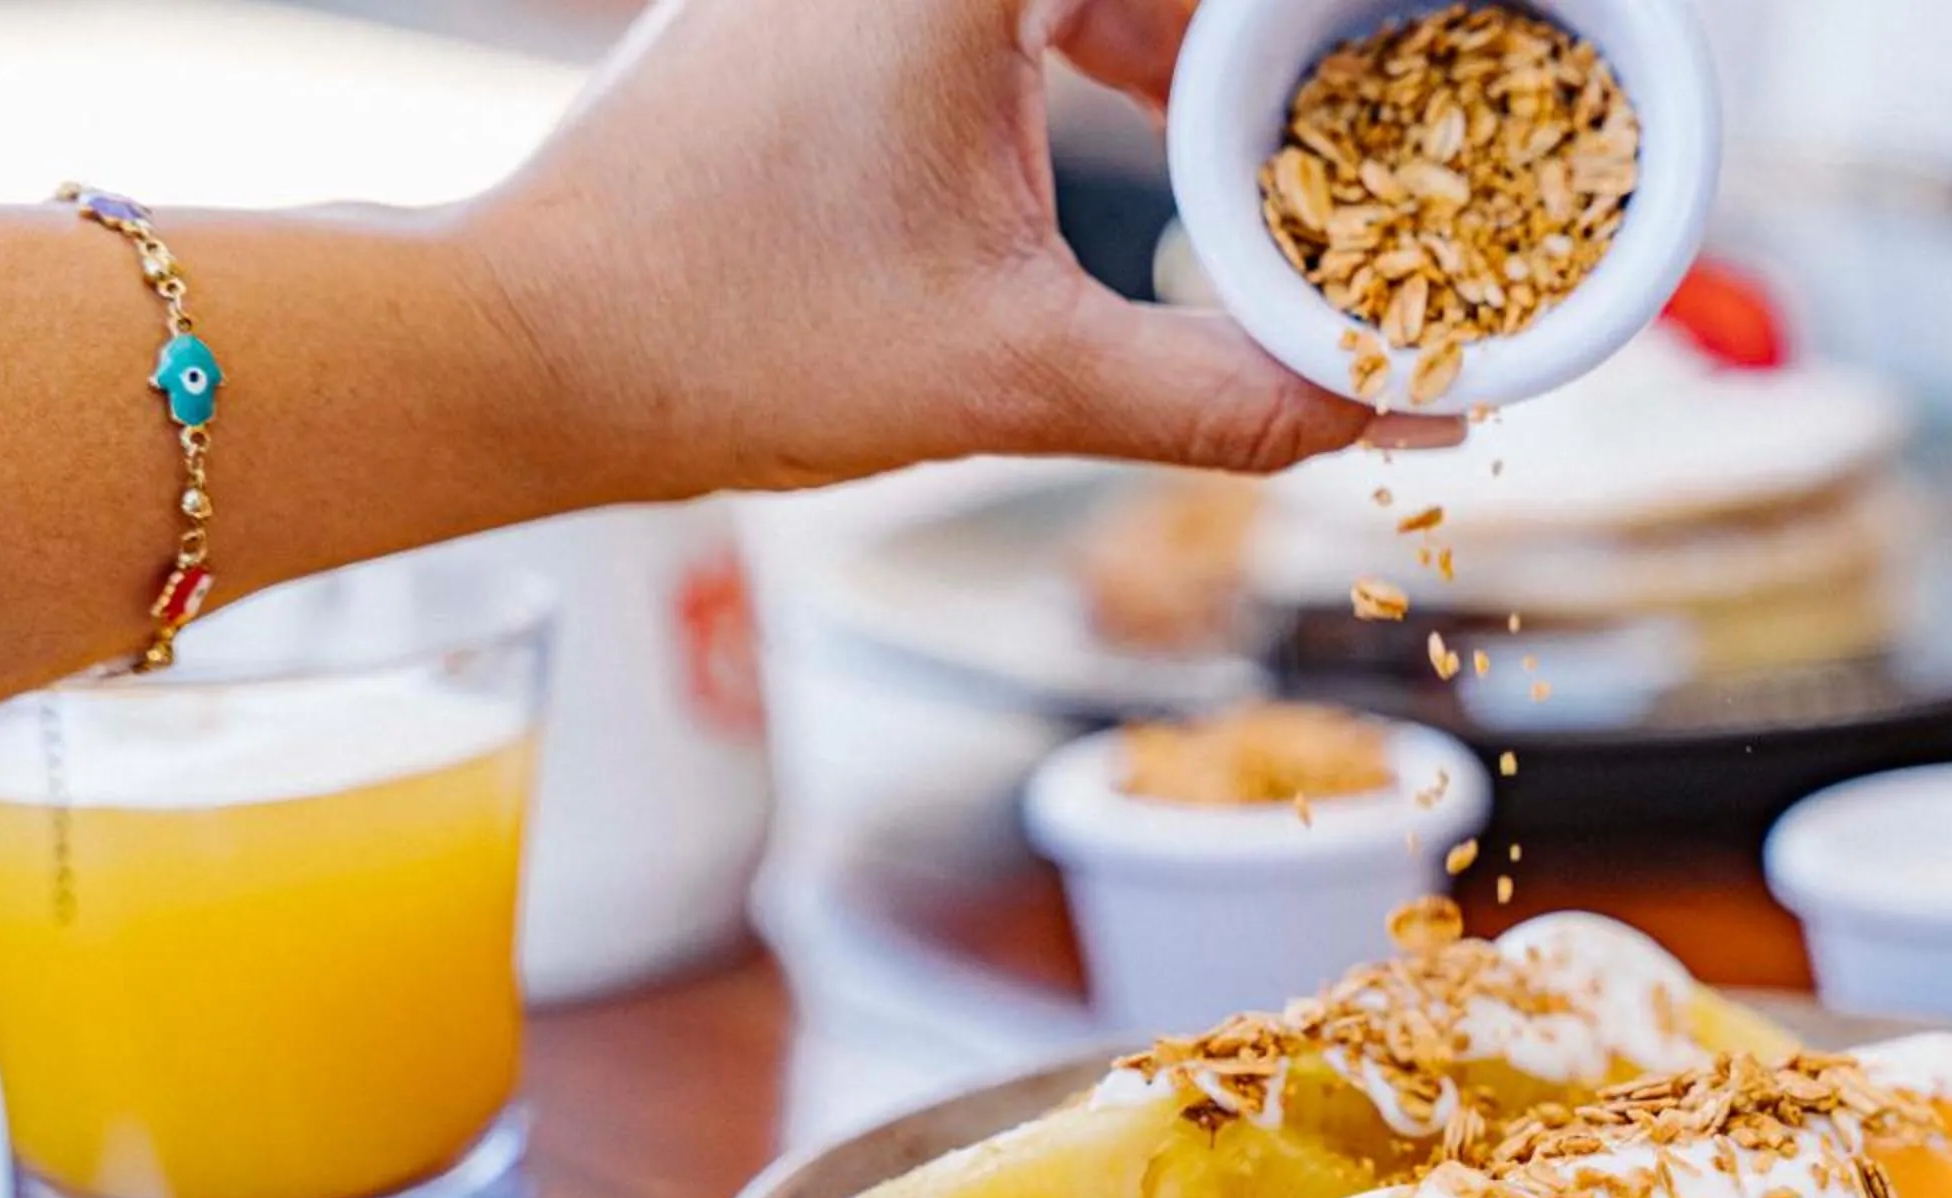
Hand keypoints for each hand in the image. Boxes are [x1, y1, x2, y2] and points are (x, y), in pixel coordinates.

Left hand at [466, 0, 1444, 494]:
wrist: (531, 351)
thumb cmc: (725, 339)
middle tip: (1398, 95)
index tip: (1421, 40)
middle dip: (1281, 38)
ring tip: (1319, 129)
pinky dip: (1125, 54)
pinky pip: (1039, 1)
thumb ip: (1228, 390)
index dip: (1326, 17)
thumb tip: (1397, 403)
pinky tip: (1189, 135)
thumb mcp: (1015, 374)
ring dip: (1210, 46)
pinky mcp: (850, 6)